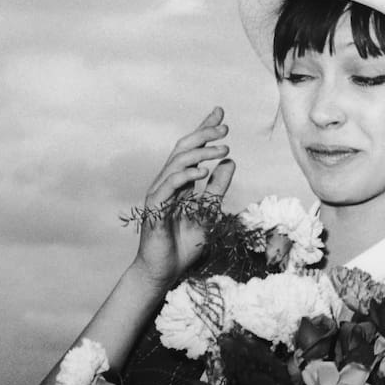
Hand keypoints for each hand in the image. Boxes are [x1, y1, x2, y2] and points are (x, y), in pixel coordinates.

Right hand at [131, 107, 234, 289]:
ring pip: (177, 164)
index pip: (191, 150)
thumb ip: (218, 187)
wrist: (165, 271)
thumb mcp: (210, 211)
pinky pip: (168, 186)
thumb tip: (230, 161)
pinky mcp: (154, 208)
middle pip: (183, 150)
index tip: (220, 113)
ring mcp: (159, 194)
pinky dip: (185, 176)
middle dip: (203, 135)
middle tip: (226, 127)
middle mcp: (167, 184)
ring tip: (224, 148)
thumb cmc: (185, 244)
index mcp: (180, 183)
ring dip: (200, 153)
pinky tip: (204, 171)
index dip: (203, 130)